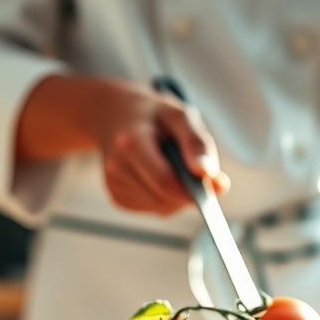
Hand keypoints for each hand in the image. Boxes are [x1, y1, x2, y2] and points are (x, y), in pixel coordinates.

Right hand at [16, 75, 229, 215]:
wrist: (106, 110)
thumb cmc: (148, 111)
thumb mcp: (178, 114)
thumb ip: (198, 144)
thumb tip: (213, 179)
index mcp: (130, 144)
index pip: (167, 184)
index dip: (194, 190)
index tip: (213, 187)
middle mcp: (116, 168)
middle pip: (166, 199)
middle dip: (187, 190)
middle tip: (196, 168)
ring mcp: (113, 185)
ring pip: (159, 208)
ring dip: (174, 193)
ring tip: (169, 162)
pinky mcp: (116, 196)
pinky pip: (151, 209)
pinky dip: (162, 197)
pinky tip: (156, 174)